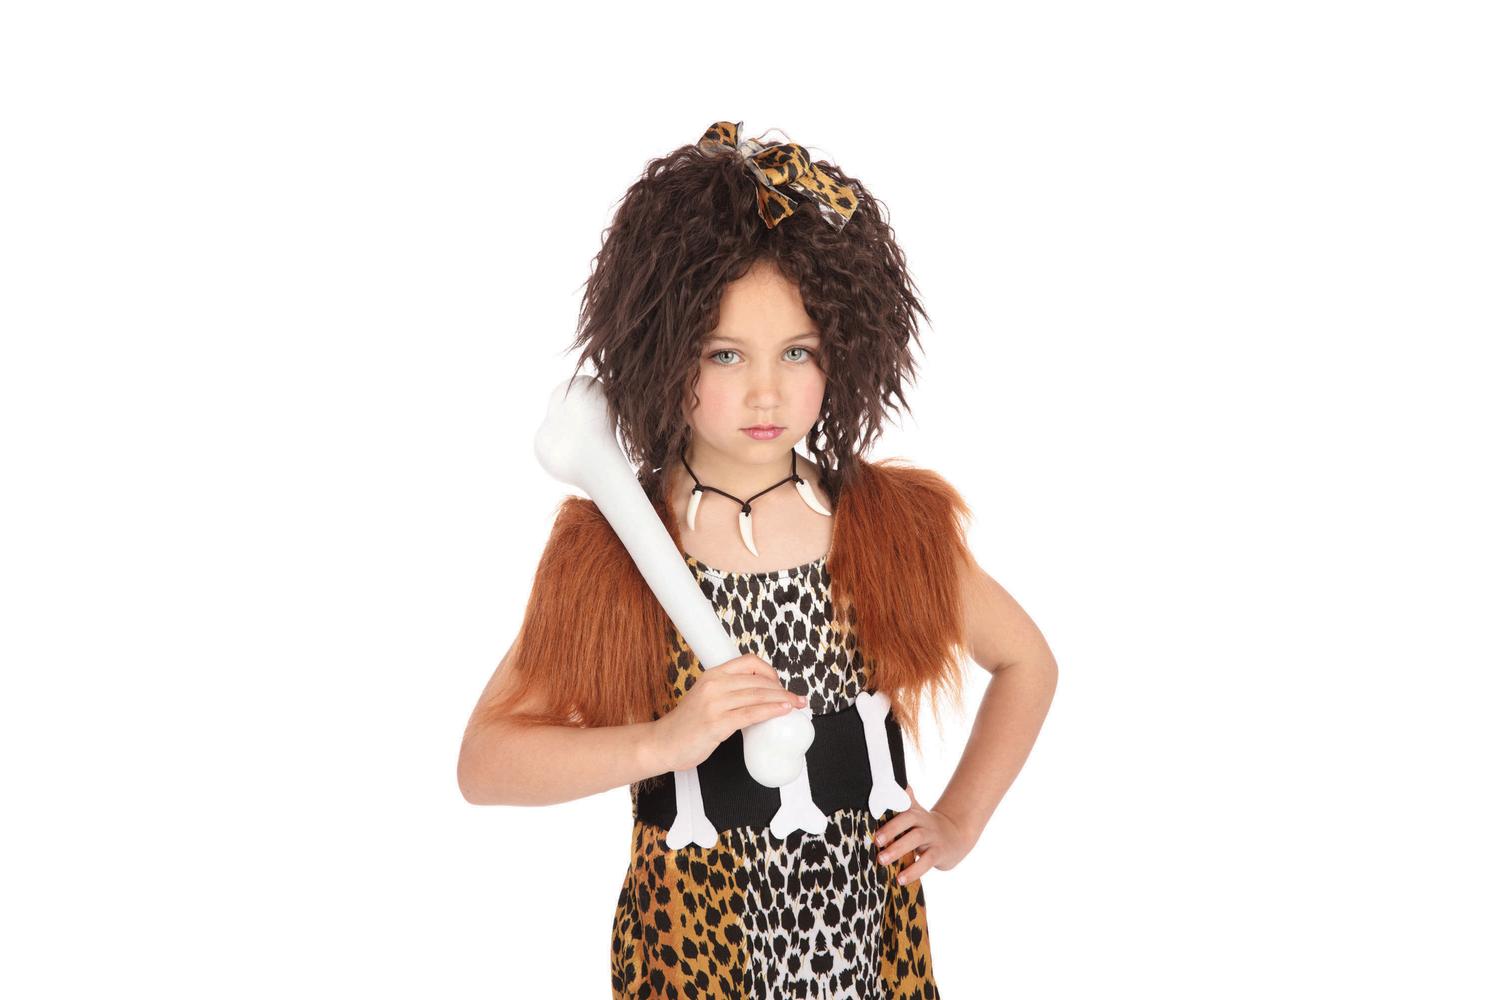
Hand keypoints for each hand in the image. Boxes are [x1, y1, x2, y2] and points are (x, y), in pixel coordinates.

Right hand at [650, 653, 807, 772]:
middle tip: (796, 699)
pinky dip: (770, 711)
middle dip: (783, 689)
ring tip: (795, 705)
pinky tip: (782, 712)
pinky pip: (750, 714)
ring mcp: (714, 704)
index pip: (749, 662)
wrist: (663, 743)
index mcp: (712, 675)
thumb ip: (728, 692)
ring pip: (758, 695)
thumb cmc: (686, 724)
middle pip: (758, 680)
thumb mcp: (706, 697)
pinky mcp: (716, 723)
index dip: (770, 671)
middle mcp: (714, 685)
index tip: (780, 684)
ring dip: (783, 700)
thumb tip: (758, 695)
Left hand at [871, 784, 977, 886]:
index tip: (871, 819)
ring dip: (898, 850)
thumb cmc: (927, 826)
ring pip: (916, 840)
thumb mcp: (916, 812)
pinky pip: (926, 862)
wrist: (956, 835)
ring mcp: (932, 837)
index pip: (900, 807)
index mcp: (914, 812)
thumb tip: (892, 783)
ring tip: (882, 861)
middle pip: (908, 821)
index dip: (887, 810)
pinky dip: (913, 871)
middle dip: (891, 830)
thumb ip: (903, 801)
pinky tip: (900, 879)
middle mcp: (923, 821)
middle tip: (876, 841)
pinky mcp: (939, 853)